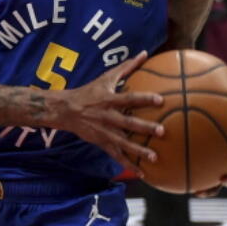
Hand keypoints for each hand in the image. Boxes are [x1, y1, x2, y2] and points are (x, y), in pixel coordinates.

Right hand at [52, 51, 163, 170]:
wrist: (64, 110)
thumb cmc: (89, 92)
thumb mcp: (105, 77)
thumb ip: (127, 67)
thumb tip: (145, 53)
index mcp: (109, 100)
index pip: (129, 98)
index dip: (144, 98)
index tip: (160, 100)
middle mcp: (107, 116)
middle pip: (128, 123)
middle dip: (144, 127)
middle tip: (162, 131)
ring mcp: (104, 131)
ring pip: (123, 143)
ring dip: (138, 151)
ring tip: (155, 157)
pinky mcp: (101, 142)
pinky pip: (116, 155)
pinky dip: (128, 164)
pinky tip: (142, 172)